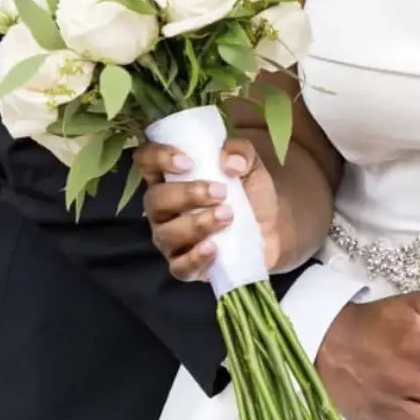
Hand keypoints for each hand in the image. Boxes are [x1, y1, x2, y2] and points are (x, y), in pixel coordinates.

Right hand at [136, 138, 281, 280]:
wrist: (272, 228)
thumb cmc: (250, 192)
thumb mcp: (250, 164)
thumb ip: (240, 152)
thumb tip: (229, 161)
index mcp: (171, 176)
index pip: (146, 160)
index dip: (158, 157)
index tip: (188, 162)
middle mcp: (164, 208)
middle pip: (153, 200)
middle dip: (185, 195)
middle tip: (220, 192)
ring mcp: (172, 239)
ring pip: (166, 234)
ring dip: (197, 223)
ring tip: (228, 215)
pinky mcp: (187, 265)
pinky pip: (179, 267)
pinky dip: (195, 257)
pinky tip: (214, 247)